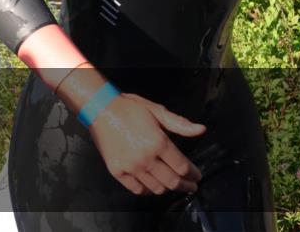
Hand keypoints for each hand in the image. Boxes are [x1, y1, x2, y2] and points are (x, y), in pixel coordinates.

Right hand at [88, 92, 204, 195]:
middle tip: (191, 185)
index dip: (193, 174)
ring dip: (168, 189)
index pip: (182, 167)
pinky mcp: (117, 171)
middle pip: (172, 181)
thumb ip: (179, 123)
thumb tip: (201, 129)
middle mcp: (145, 158)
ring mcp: (130, 167)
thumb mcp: (156, 110)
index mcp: (157, 142)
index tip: (196, 175)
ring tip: (173, 185)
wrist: (99, 108)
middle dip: (186, 186)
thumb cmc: (127, 108)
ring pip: (156, 188)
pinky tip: (153, 186)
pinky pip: (137, 190)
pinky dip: (148, 191)